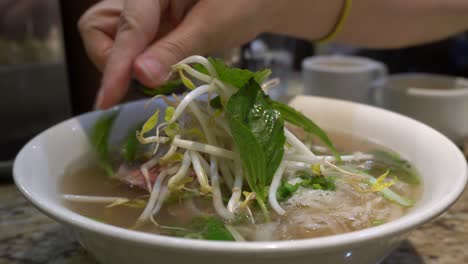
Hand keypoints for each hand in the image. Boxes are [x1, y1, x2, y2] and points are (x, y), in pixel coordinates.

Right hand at [79, 0, 271, 108]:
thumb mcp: (212, 26)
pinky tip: (161, 70)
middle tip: (143, 80)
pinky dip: (139, 64)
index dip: (117, 66)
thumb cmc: (243, 2)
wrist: (258, 0)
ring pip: (109, 38)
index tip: (106, 100)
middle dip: (113, 60)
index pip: (128, 28)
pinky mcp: (151, 26)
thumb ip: (175, 49)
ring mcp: (143, 11)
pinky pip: (130, 46)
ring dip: (123, 64)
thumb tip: (141, 76)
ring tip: (157, 74)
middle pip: (99, 28)